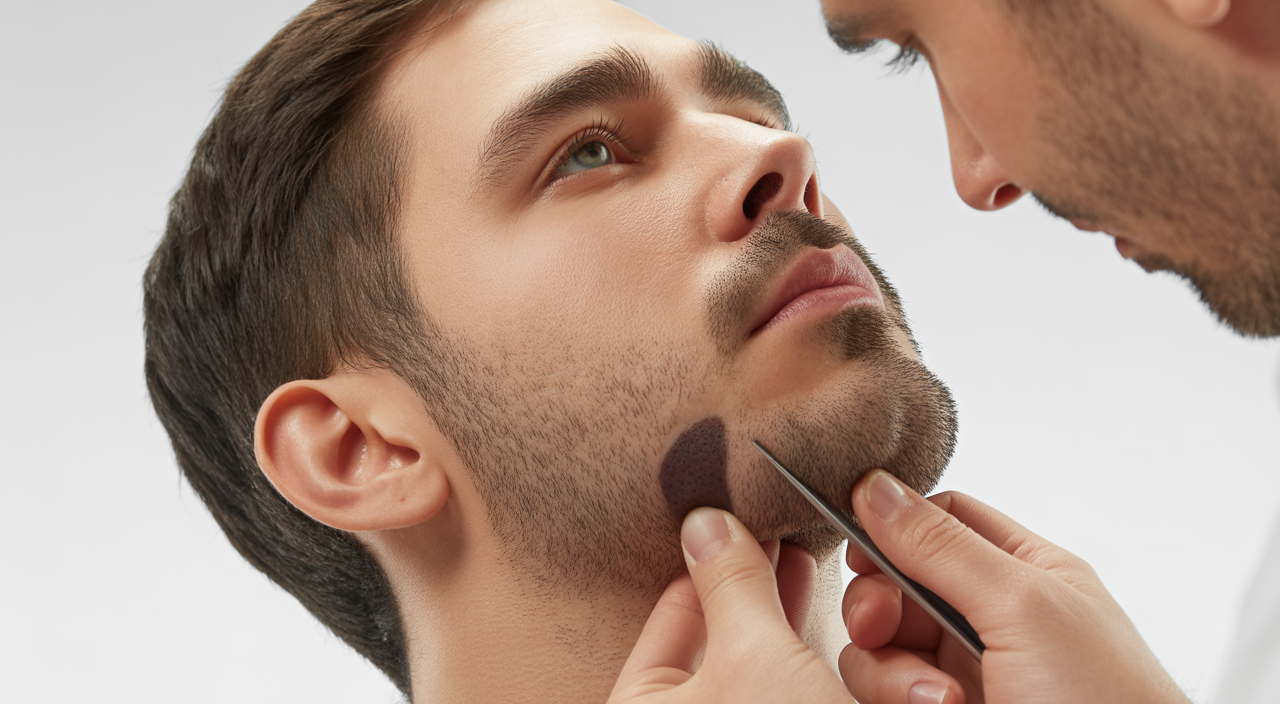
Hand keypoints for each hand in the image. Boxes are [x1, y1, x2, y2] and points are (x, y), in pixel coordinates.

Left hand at [609, 508, 853, 702]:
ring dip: (778, 609)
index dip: (709, 561)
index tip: (741, 516)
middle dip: (748, 580)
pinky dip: (801, 648)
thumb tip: (706, 522)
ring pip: (754, 660)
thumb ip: (730, 583)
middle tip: (777, 529)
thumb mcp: (754, 653)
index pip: (669, 616)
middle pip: (712, 636)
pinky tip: (829, 610)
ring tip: (801, 555)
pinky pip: (786, 683)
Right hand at [839, 470, 1191, 703]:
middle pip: (895, 585)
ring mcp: (967, 672)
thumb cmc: (1107, 703)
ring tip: (941, 702)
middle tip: (882, 629)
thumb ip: (943, 546)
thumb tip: (874, 488)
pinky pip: (886, 694)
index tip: (861, 551)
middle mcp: (990, 619)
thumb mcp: (1023, 607)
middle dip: (880, 608)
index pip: (942, 520)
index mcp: (1025, 572)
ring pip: (882, 648)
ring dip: (893, 672)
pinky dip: (899, 701)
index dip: (893, 529)